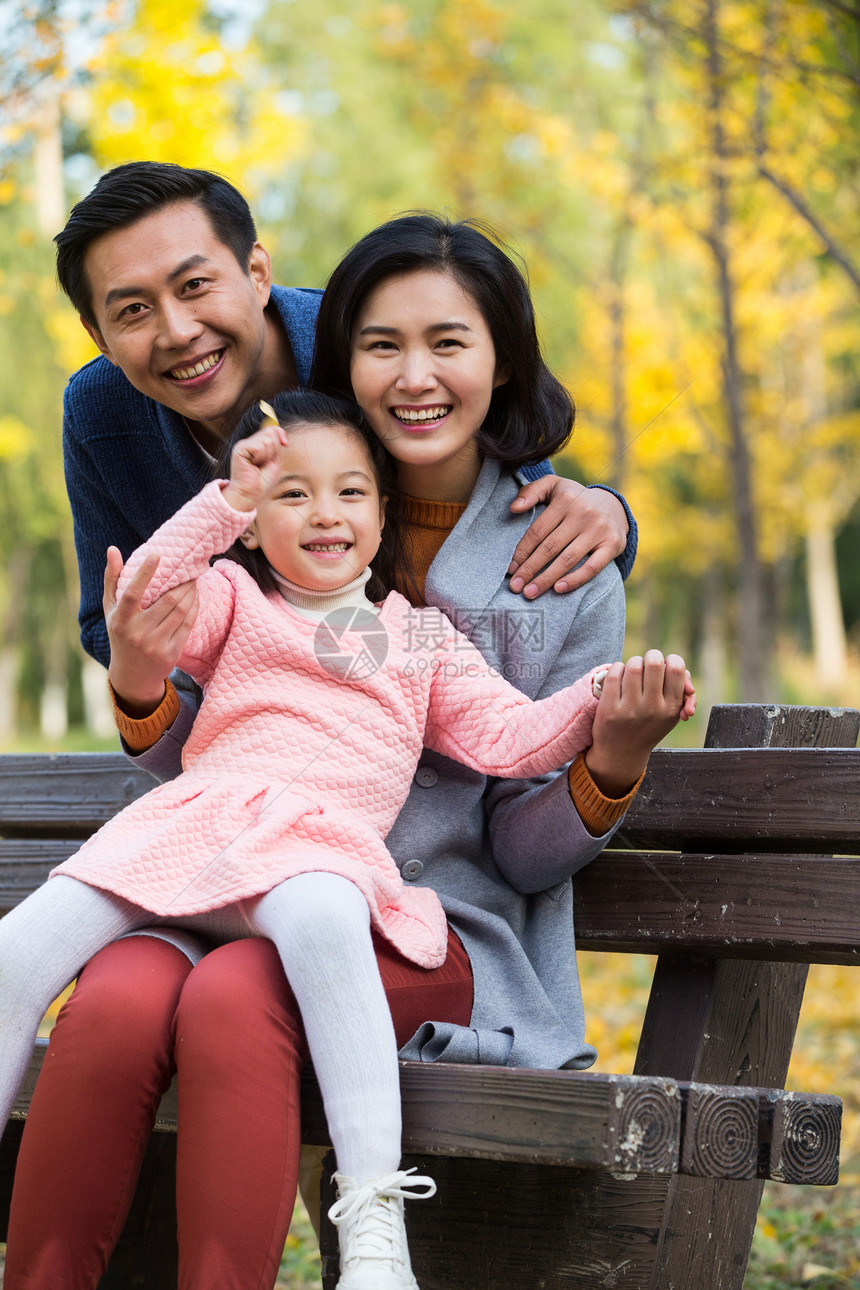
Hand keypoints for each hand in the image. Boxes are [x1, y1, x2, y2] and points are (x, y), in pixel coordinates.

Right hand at [104, 546, 198, 717]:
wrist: (132, 674)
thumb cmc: (120, 632)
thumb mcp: (111, 609)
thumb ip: (112, 579)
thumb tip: (113, 549)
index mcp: (121, 620)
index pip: (133, 593)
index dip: (145, 573)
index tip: (157, 555)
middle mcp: (138, 633)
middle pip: (167, 601)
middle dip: (183, 582)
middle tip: (192, 568)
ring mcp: (155, 645)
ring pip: (181, 611)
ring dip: (191, 592)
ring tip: (195, 581)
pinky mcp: (171, 653)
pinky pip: (188, 625)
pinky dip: (194, 607)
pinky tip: (195, 597)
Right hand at [223, 423, 288, 510]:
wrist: (250, 494)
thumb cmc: (262, 481)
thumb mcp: (274, 461)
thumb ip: (276, 445)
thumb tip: (279, 431)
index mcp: (257, 444)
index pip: (271, 428)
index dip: (280, 433)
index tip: (285, 444)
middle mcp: (249, 442)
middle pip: (270, 432)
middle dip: (274, 449)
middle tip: (265, 463)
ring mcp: (243, 445)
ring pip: (267, 439)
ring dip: (267, 456)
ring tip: (259, 465)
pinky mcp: (239, 449)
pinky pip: (258, 446)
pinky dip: (260, 457)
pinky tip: (253, 465)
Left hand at [508, 477, 627, 597]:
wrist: (613, 506)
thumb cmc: (574, 499)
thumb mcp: (553, 486)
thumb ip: (531, 492)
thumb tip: (513, 508)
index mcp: (565, 500)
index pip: (537, 531)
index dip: (522, 551)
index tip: (510, 569)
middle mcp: (583, 513)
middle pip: (550, 547)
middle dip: (530, 569)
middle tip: (515, 587)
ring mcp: (599, 530)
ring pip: (568, 559)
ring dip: (546, 579)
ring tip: (530, 593)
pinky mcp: (612, 544)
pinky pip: (592, 567)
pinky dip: (575, 580)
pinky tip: (558, 589)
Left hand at [585, 651, 695, 797]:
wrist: (621, 753)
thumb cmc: (650, 726)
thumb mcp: (672, 714)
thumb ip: (683, 691)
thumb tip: (686, 677)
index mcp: (671, 708)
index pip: (677, 668)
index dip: (671, 660)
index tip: (665, 667)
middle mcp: (652, 708)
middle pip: (654, 662)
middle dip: (651, 657)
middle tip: (648, 665)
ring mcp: (630, 709)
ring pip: (634, 665)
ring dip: (634, 662)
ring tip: (634, 671)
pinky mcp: (609, 708)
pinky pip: (615, 673)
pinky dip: (618, 668)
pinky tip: (620, 676)